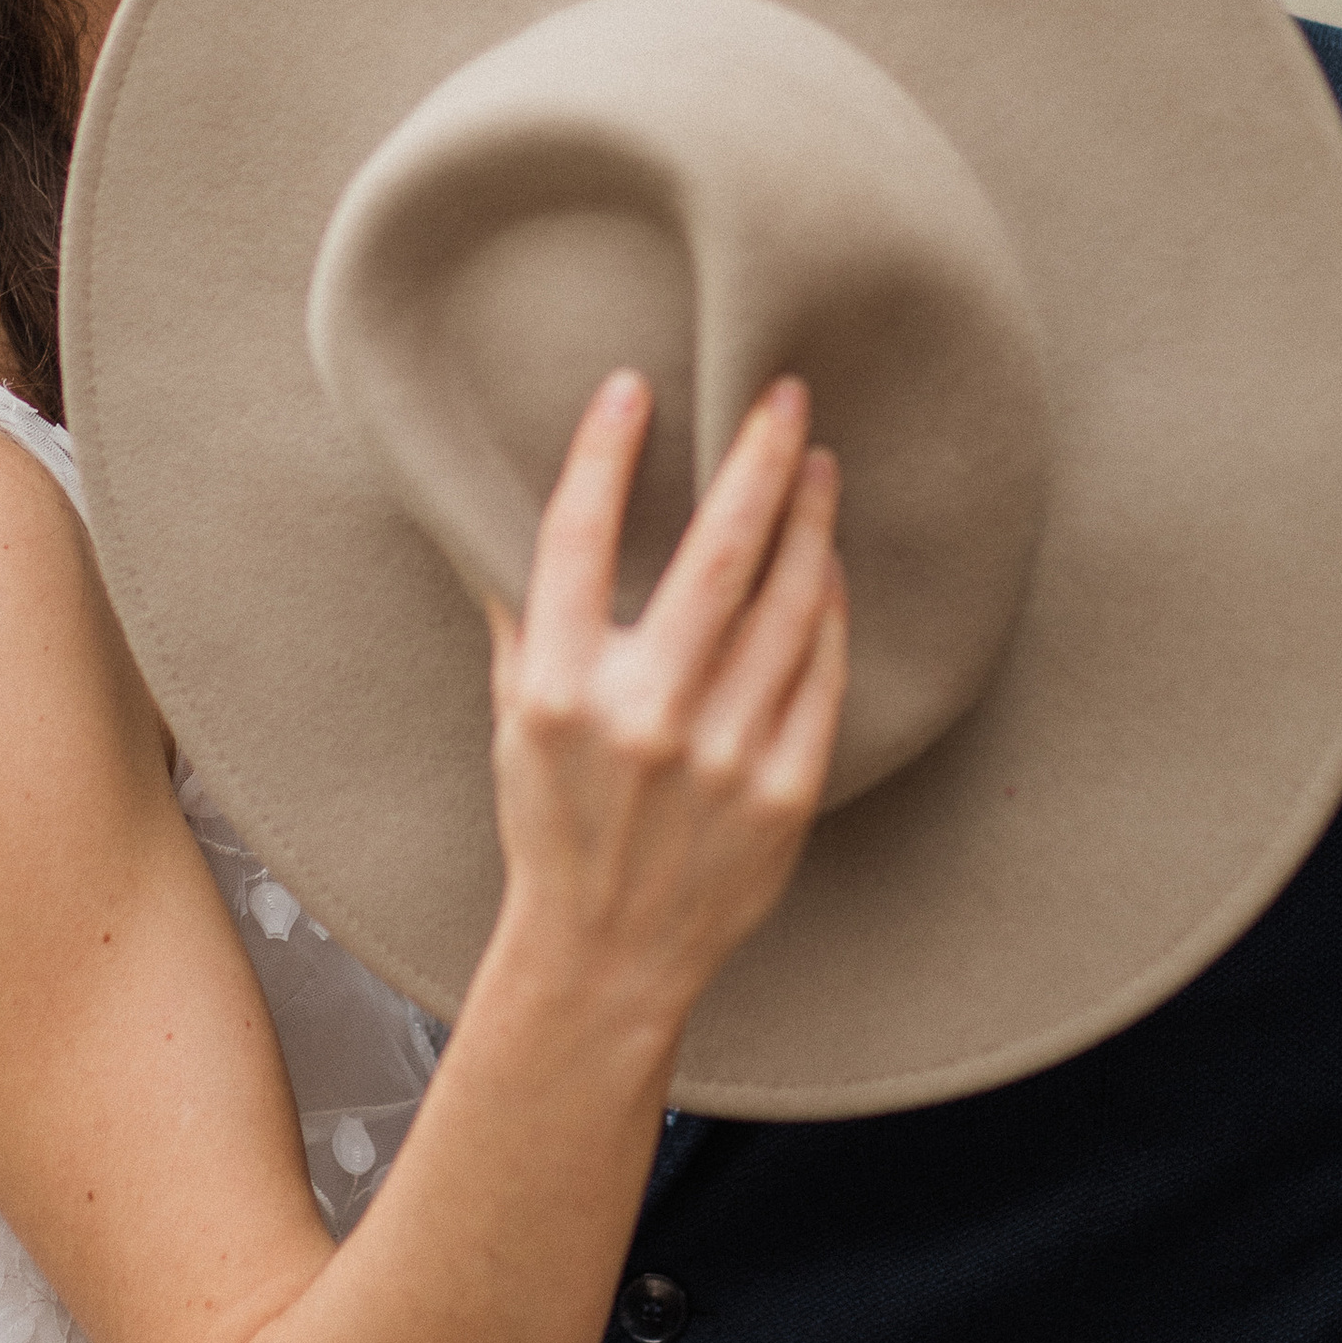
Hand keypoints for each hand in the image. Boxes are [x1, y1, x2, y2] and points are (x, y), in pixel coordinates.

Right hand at [484, 371, 846, 1044]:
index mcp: (557, 689)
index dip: (604, 453)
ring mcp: (722, 757)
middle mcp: (641, 716)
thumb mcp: (509, 720)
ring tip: (820, 468)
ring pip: (789, 604)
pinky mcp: (783, 793)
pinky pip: (822, 673)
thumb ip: (524, 620)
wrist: (604, 956)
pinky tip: (830, 567)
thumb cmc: (553, 822)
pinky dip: (832, 611)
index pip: (576, 538)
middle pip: (717, 553)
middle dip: (759, 459)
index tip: (631, 385)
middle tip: (787, 395)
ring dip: (811, 522)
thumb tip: (509, 513)